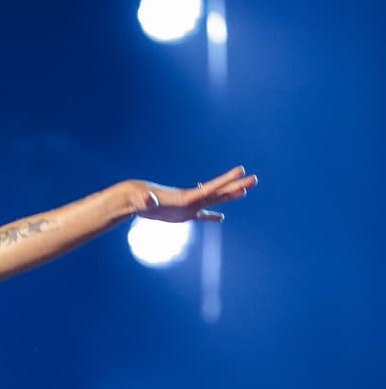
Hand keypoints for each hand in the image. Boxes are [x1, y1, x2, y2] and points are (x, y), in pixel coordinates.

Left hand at [134, 166, 257, 222]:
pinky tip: (221, 218)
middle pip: (218, 192)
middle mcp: (191, 200)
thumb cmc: (137, 199)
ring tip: (245, 192)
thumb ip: (145, 200)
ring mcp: (189, 207)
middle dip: (237, 186)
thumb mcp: (141, 200)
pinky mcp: (183, 215)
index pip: (210, 188)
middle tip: (255, 178)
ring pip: (214, 202)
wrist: (134, 199)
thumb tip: (146, 199)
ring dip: (229, 197)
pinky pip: (201, 216)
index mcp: (186, 197)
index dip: (226, 180)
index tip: (241, 170)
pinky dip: (211, 217)